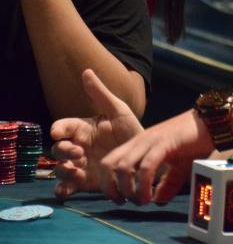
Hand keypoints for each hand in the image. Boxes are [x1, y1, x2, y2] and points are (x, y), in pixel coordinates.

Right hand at [50, 69, 143, 199]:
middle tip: (78, 152)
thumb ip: (100, 94)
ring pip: (59, 168)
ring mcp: (80, 165)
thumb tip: (87, 71)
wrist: (146, 155)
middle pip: (58, 149)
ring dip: (62, 170)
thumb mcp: (118, 110)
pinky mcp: (85, 182)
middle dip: (63, 151)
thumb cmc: (131, 130)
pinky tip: (67, 190)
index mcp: (83, 128)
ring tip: (76, 170)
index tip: (60, 132)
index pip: (63, 127)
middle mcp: (77, 147)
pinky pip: (67, 188)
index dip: (59, 129)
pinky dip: (63, 189)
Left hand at [98, 104, 214, 204]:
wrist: (212, 122)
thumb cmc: (196, 140)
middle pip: (109, 165)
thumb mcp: (179, 165)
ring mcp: (150, 141)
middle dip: (112, 188)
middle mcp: (140, 141)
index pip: (109, 162)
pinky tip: (151, 196)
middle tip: (125, 202)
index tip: (120, 199)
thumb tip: (159, 200)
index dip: (108, 184)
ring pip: (123, 167)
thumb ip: (168, 183)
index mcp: (139, 144)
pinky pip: (146, 167)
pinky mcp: (163, 143)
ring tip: (142, 200)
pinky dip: (144, 185)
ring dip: (128, 189)